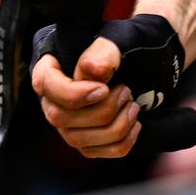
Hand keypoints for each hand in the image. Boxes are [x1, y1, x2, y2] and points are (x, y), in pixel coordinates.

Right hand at [30, 15, 186, 158]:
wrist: (150, 65)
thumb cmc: (130, 49)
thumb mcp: (121, 41)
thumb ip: (103, 52)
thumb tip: (91, 70)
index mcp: (53, 68)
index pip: (44, 83)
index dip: (73, 92)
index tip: (104, 88)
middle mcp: (54, 99)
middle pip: (60, 117)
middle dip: (101, 109)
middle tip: (127, 90)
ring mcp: (68, 124)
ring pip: (78, 140)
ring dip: (115, 125)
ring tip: (133, 105)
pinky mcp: (86, 143)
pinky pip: (98, 153)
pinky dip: (122, 140)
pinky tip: (135, 123)